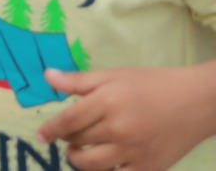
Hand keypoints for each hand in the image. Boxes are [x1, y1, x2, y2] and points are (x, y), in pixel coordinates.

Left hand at [38, 66, 215, 169]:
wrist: (196, 102)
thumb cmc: (152, 84)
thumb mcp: (114, 75)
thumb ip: (79, 80)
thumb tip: (47, 76)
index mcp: (107, 102)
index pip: (68, 121)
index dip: (51, 130)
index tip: (40, 136)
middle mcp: (118, 129)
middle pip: (79, 141)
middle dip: (68, 139)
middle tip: (69, 136)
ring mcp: (134, 151)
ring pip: (93, 165)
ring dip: (79, 160)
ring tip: (79, 152)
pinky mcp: (149, 167)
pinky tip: (105, 163)